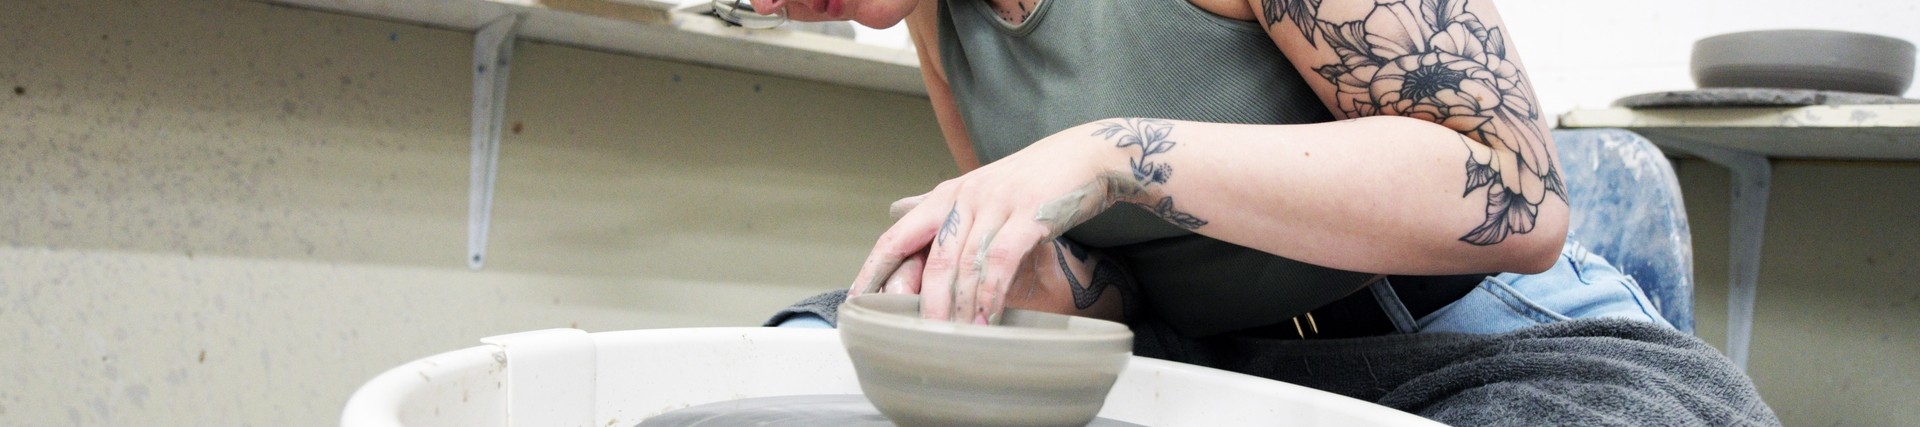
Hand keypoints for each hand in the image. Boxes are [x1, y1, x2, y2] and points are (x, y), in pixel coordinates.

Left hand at [849, 122, 1134, 323]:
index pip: (898, 235)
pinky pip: (1000, 261)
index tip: (857, 301)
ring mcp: (996, 204)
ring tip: (953, 340)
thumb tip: (934, 267)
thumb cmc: (1036, 184)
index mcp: (947, 195)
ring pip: (964, 263)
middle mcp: (965, 197)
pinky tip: (987, 320)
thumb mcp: (987, 199)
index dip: (874, 269)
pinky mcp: (1028, 213)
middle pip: (932, 258)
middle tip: (914, 338)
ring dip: (959, 307)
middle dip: (922, 303)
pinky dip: (990, 294)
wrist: (1088, 156)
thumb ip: (960, 227)